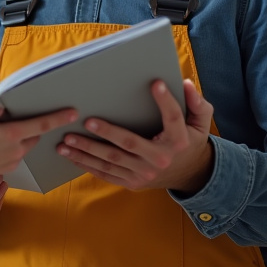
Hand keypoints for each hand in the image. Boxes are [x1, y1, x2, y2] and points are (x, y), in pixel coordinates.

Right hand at [0, 105, 78, 196]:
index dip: (59, 118)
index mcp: (12, 134)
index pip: (41, 124)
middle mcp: (16, 150)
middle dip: (33, 129)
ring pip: (22, 148)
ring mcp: (10, 163)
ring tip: (2, 136)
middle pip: (33, 136)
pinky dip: (9, 152)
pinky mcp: (3, 172)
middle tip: (24, 121)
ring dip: (19, 141)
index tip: (73, 112)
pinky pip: (12, 159)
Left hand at [56, 79, 214, 193]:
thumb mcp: (201, 123)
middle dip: (107, 132)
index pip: (172, 118)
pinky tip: (71, 156)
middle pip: (129, 144)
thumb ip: (197, 104)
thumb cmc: (190, 141)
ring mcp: (144, 174)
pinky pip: (106, 174)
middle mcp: (160, 159)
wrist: (189, 175)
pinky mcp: (132, 183)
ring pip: (112, 161)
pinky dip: (87, 165)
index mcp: (178, 141)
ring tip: (66, 141)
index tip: (155, 83)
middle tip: (86, 121)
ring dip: (87, 151)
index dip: (165, 101)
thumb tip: (185, 83)